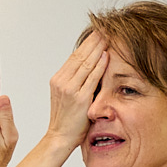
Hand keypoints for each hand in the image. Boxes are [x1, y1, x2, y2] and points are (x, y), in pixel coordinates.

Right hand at [46, 33, 106, 149]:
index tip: (98, 33)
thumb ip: (76, 81)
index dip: (87, 43)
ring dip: (98, 48)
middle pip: (80, 55)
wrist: (59, 138)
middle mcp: (61, 82)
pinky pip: (92, 77)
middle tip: (106, 28)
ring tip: (109, 36)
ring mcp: (70, 89)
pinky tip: (107, 55)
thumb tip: (92, 67)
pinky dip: (100, 65)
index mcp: (58, 80)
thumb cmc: (66, 120)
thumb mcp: (67, 96)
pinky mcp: (80, 98)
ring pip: (86, 63)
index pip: (74, 56)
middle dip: (94, 41)